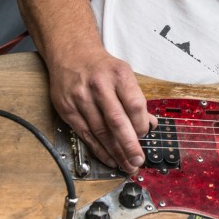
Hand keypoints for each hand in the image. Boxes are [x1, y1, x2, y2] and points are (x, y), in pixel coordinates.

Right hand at [46, 50, 156, 173]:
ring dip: (115, 152)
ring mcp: (81, 98)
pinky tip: (109, 158)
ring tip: (126, 165)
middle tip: (137, 161)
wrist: (71, 54)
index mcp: (119, 75)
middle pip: (117, 121)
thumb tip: (151, 124)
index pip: (135, 105)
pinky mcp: (67, 108)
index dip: (141, 125)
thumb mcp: (124, 74)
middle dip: (129, 145)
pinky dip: (98, 149)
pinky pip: (85, 134)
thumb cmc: (102, 67)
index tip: (145, 136)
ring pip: (100, 131)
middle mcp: (99, 86)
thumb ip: (136, 99)